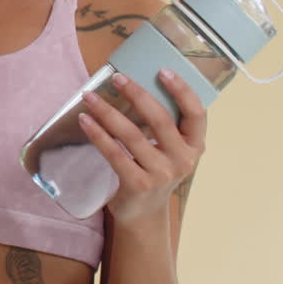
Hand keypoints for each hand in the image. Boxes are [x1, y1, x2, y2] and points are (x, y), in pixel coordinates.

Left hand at [79, 69, 206, 225]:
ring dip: (107, 112)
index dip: (182, 91)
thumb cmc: (155, 170)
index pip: (197, 114)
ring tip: (89, 96)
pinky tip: (85, 120)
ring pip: (132, 134)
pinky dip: (97, 134)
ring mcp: (161, 174)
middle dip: (137, 94)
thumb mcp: (169, 149)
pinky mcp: (138, 184)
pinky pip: (114, 153)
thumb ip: (163, 125)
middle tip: (117, 78)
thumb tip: (133, 85)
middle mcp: (183, 160)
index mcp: (195, 145)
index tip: (162, 71)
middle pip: (160, 119)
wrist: (144, 213)